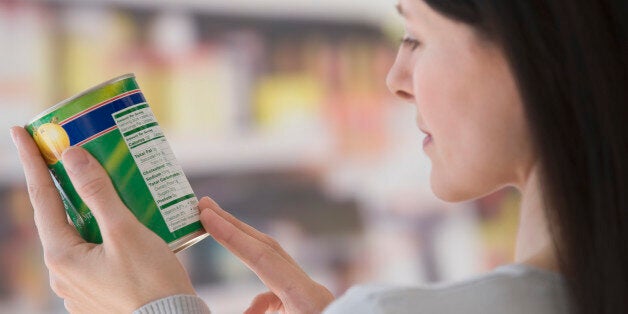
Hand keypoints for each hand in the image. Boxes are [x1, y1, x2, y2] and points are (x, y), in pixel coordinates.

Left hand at [10, 126, 196, 312]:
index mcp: (62, 256)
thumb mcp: (125, 232)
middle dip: (62, 185)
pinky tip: (120, 224)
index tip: (20, 132)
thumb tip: (72, 156)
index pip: (41, 197)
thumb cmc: (151, 281)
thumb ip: (98, 193)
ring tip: (105, 189)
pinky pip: (92, 252)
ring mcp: (78, 285)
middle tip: (69, 156)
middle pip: (58, 216)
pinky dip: (100, 231)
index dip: (30, 162)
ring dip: (86, 210)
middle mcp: (62, 273)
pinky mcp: (97, 291)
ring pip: (77, 235)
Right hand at [197, 197, 334, 313]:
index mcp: (306, 298)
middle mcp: (308, 290)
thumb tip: (239, 307)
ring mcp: (308, 297)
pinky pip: (276, 292)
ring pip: (272, 265)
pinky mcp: (305, 306)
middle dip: (235, 227)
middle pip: (269, 247)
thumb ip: (259, 307)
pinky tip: (247, 313)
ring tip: (214, 238)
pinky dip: (255, 299)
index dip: (231, 235)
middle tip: (205, 206)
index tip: (206, 215)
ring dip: (242, 254)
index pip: (263, 256)